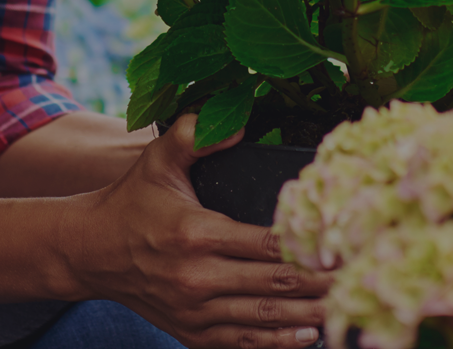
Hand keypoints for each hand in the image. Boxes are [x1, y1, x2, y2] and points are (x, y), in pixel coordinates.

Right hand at [58, 114, 330, 348]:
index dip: (310, 246)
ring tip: (345, 308)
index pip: (267, 243)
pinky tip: (308, 336)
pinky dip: (277, 343)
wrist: (90, 251)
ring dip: (309, 317)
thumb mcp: (158, 159)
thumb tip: (237, 124)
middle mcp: (197, 277)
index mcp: (196, 233)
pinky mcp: (191, 332)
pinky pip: (242, 342)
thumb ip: (194, 135)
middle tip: (361, 276)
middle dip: (322, 283)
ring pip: (265, 318)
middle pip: (276, 284)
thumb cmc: (132, 201)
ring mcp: (194, 310)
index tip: (346, 244)